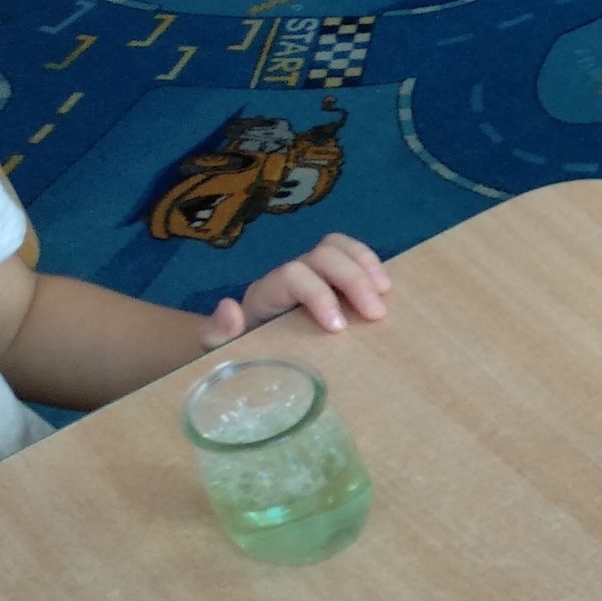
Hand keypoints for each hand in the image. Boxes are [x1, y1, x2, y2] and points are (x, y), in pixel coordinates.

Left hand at [200, 232, 390, 348]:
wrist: (242, 350)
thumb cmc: (236, 353)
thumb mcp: (217, 350)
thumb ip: (216, 333)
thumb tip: (230, 308)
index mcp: (267, 292)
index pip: (294, 275)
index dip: (318, 293)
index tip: (338, 328)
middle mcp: (292, 276)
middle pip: (323, 254)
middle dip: (352, 279)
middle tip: (376, 314)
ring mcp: (315, 276)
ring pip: (338, 247)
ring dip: (366, 265)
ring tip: (386, 294)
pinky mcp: (334, 284)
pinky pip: (353, 257)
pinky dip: (372, 266)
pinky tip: (386, 289)